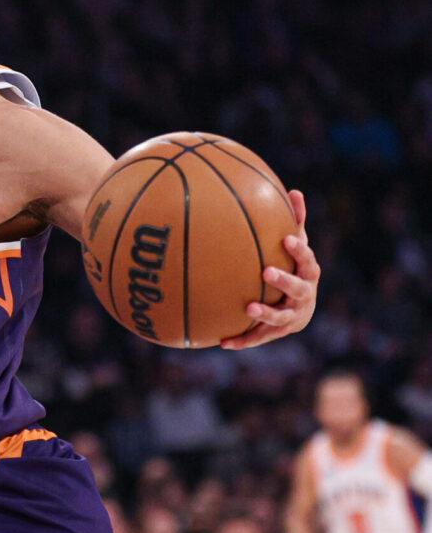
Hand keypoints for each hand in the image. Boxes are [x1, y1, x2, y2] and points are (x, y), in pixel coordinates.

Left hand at [221, 190, 318, 349]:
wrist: (300, 309)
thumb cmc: (294, 268)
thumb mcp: (296, 246)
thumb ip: (295, 221)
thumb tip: (294, 190)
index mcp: (309, 273)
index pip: (308, 260)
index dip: (299, 250)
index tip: (286, 238)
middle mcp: (304, 296)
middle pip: (298, 289)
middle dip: (284, 280)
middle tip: (266, 271)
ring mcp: (292, 317)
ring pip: (281, 318)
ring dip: (265, 313)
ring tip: (249, 308)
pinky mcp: (277, 333)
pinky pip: (258, 338)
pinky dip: (242, 340)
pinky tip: (223, 342)